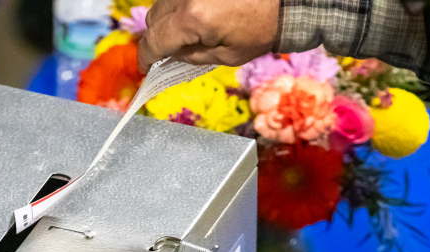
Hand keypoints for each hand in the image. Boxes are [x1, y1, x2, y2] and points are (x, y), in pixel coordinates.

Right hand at [137, 0, 279, 71]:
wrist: (283, 1)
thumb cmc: (260, 30)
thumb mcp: (226, 56)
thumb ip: (192, 56)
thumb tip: (170, 56)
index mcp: (192, 19)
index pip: (154, 40)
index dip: (146, 57)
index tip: (146, 67)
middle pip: (153, 19)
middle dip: (157, 38)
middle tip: (167, 54)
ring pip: (162, 4)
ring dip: (166, 21)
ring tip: (186, 34)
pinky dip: (178, 8)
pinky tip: (195, 17)